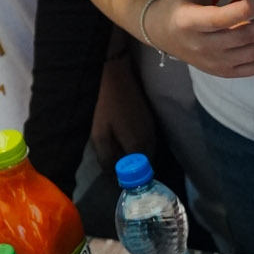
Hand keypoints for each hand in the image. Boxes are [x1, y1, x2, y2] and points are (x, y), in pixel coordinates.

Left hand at [90, 52, 154, 166]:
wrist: (116, 76)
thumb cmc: (105, 106)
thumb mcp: (100, 135)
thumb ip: (107, 158)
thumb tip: (112, 175)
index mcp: (139, 146)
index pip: (138, 172)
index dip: (127, 177)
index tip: (116, 176)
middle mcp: (151, 141)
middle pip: (145, 164)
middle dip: (132, 168)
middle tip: (115, 165)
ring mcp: (153, 130)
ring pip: (147, 152)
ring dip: (135, 156)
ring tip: (118, 153)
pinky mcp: (150, 121)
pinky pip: (147, 141)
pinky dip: (138, 145)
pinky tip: (124, 139)